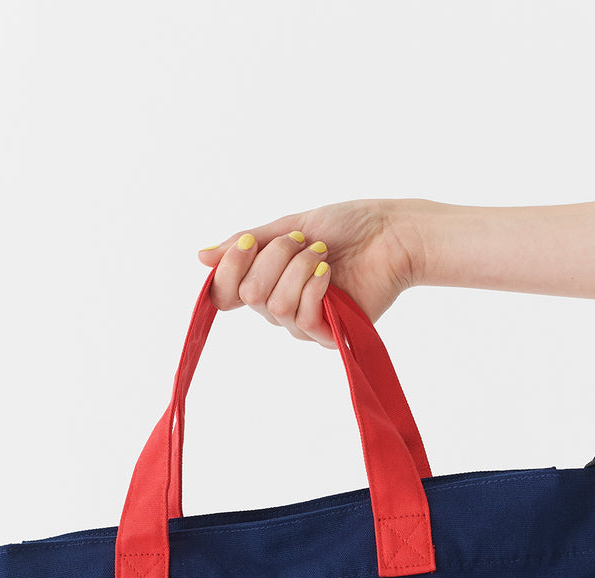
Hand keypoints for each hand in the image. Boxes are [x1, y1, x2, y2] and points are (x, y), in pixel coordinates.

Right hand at [196, 198, 420, 347]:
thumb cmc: (347, 226)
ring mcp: (303, 323)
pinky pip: (302, 318)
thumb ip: (247, 244)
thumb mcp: (288, 226)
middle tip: (302, 241)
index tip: (250, 243)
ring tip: (322, 254)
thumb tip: (202, 256)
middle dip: (273, 259)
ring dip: (297, 270)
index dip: (230, 270)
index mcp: (266, 281)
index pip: (224, 293)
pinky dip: (313, 287)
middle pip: (248, 295)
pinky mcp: (329, 335)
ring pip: (274, 307)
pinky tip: (330, 272)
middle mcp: (279, 306)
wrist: (392, 234)